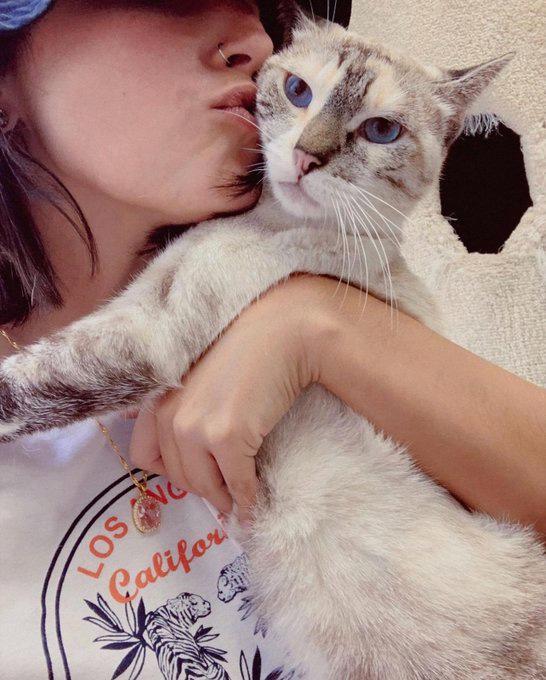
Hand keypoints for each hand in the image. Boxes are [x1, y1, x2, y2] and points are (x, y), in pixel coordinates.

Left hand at [128, 274, 320, 523]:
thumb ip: (182, 406)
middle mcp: (168, 415)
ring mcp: (196, 427)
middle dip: (203, 488)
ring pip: (205, 486)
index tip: (194, 473)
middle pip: (178, 476)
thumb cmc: (246, 351)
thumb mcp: (197, 378)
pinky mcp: (228, 437)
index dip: (171, 471)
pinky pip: (237, 484)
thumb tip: (189, 449)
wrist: (282, 335)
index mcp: (157, 399)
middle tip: (224, 493)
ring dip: (223, 498)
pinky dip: (247, 498)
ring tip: (238, 499)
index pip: (144, 456)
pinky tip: (254, 500)